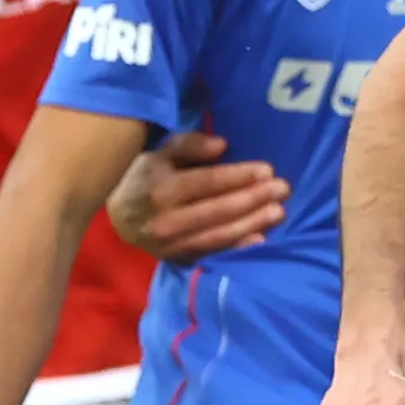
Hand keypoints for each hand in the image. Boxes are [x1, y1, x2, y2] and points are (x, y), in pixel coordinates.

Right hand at [109, 130, 287, 261]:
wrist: (120, 218)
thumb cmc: (147, 178)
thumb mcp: (161, 154)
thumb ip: (190, 145)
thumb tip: (221, 145)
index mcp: (161, 189)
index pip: (208, 182)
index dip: (239, 176)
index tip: (268, 170)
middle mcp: (165, 220)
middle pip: (218, 209)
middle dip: (254, 199)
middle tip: (283, 189)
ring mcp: (171, 244)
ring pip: (219, 234)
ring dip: (252, 223)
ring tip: (279, 212)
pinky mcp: (178, 259)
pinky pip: (213, 253)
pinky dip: (238, 247)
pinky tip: (260, 239)